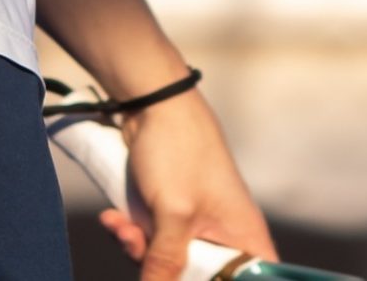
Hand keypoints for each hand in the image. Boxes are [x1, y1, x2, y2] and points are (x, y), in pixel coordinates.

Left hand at [98, 92, 276, 280]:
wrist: (153, 104)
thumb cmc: (180, 152)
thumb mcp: (173, 215)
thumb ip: (166, 262)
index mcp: (244, 235)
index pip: (253, 278)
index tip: (190, 277)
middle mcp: (225, 233)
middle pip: (201, 276)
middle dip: (163, 270)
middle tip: (139, 246)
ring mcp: (197, 223)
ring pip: (169, 259)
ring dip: (138, 248)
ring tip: (120, 225)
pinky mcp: (171, 213)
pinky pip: (153, 239)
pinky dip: (131, 232)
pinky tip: (113, 218)